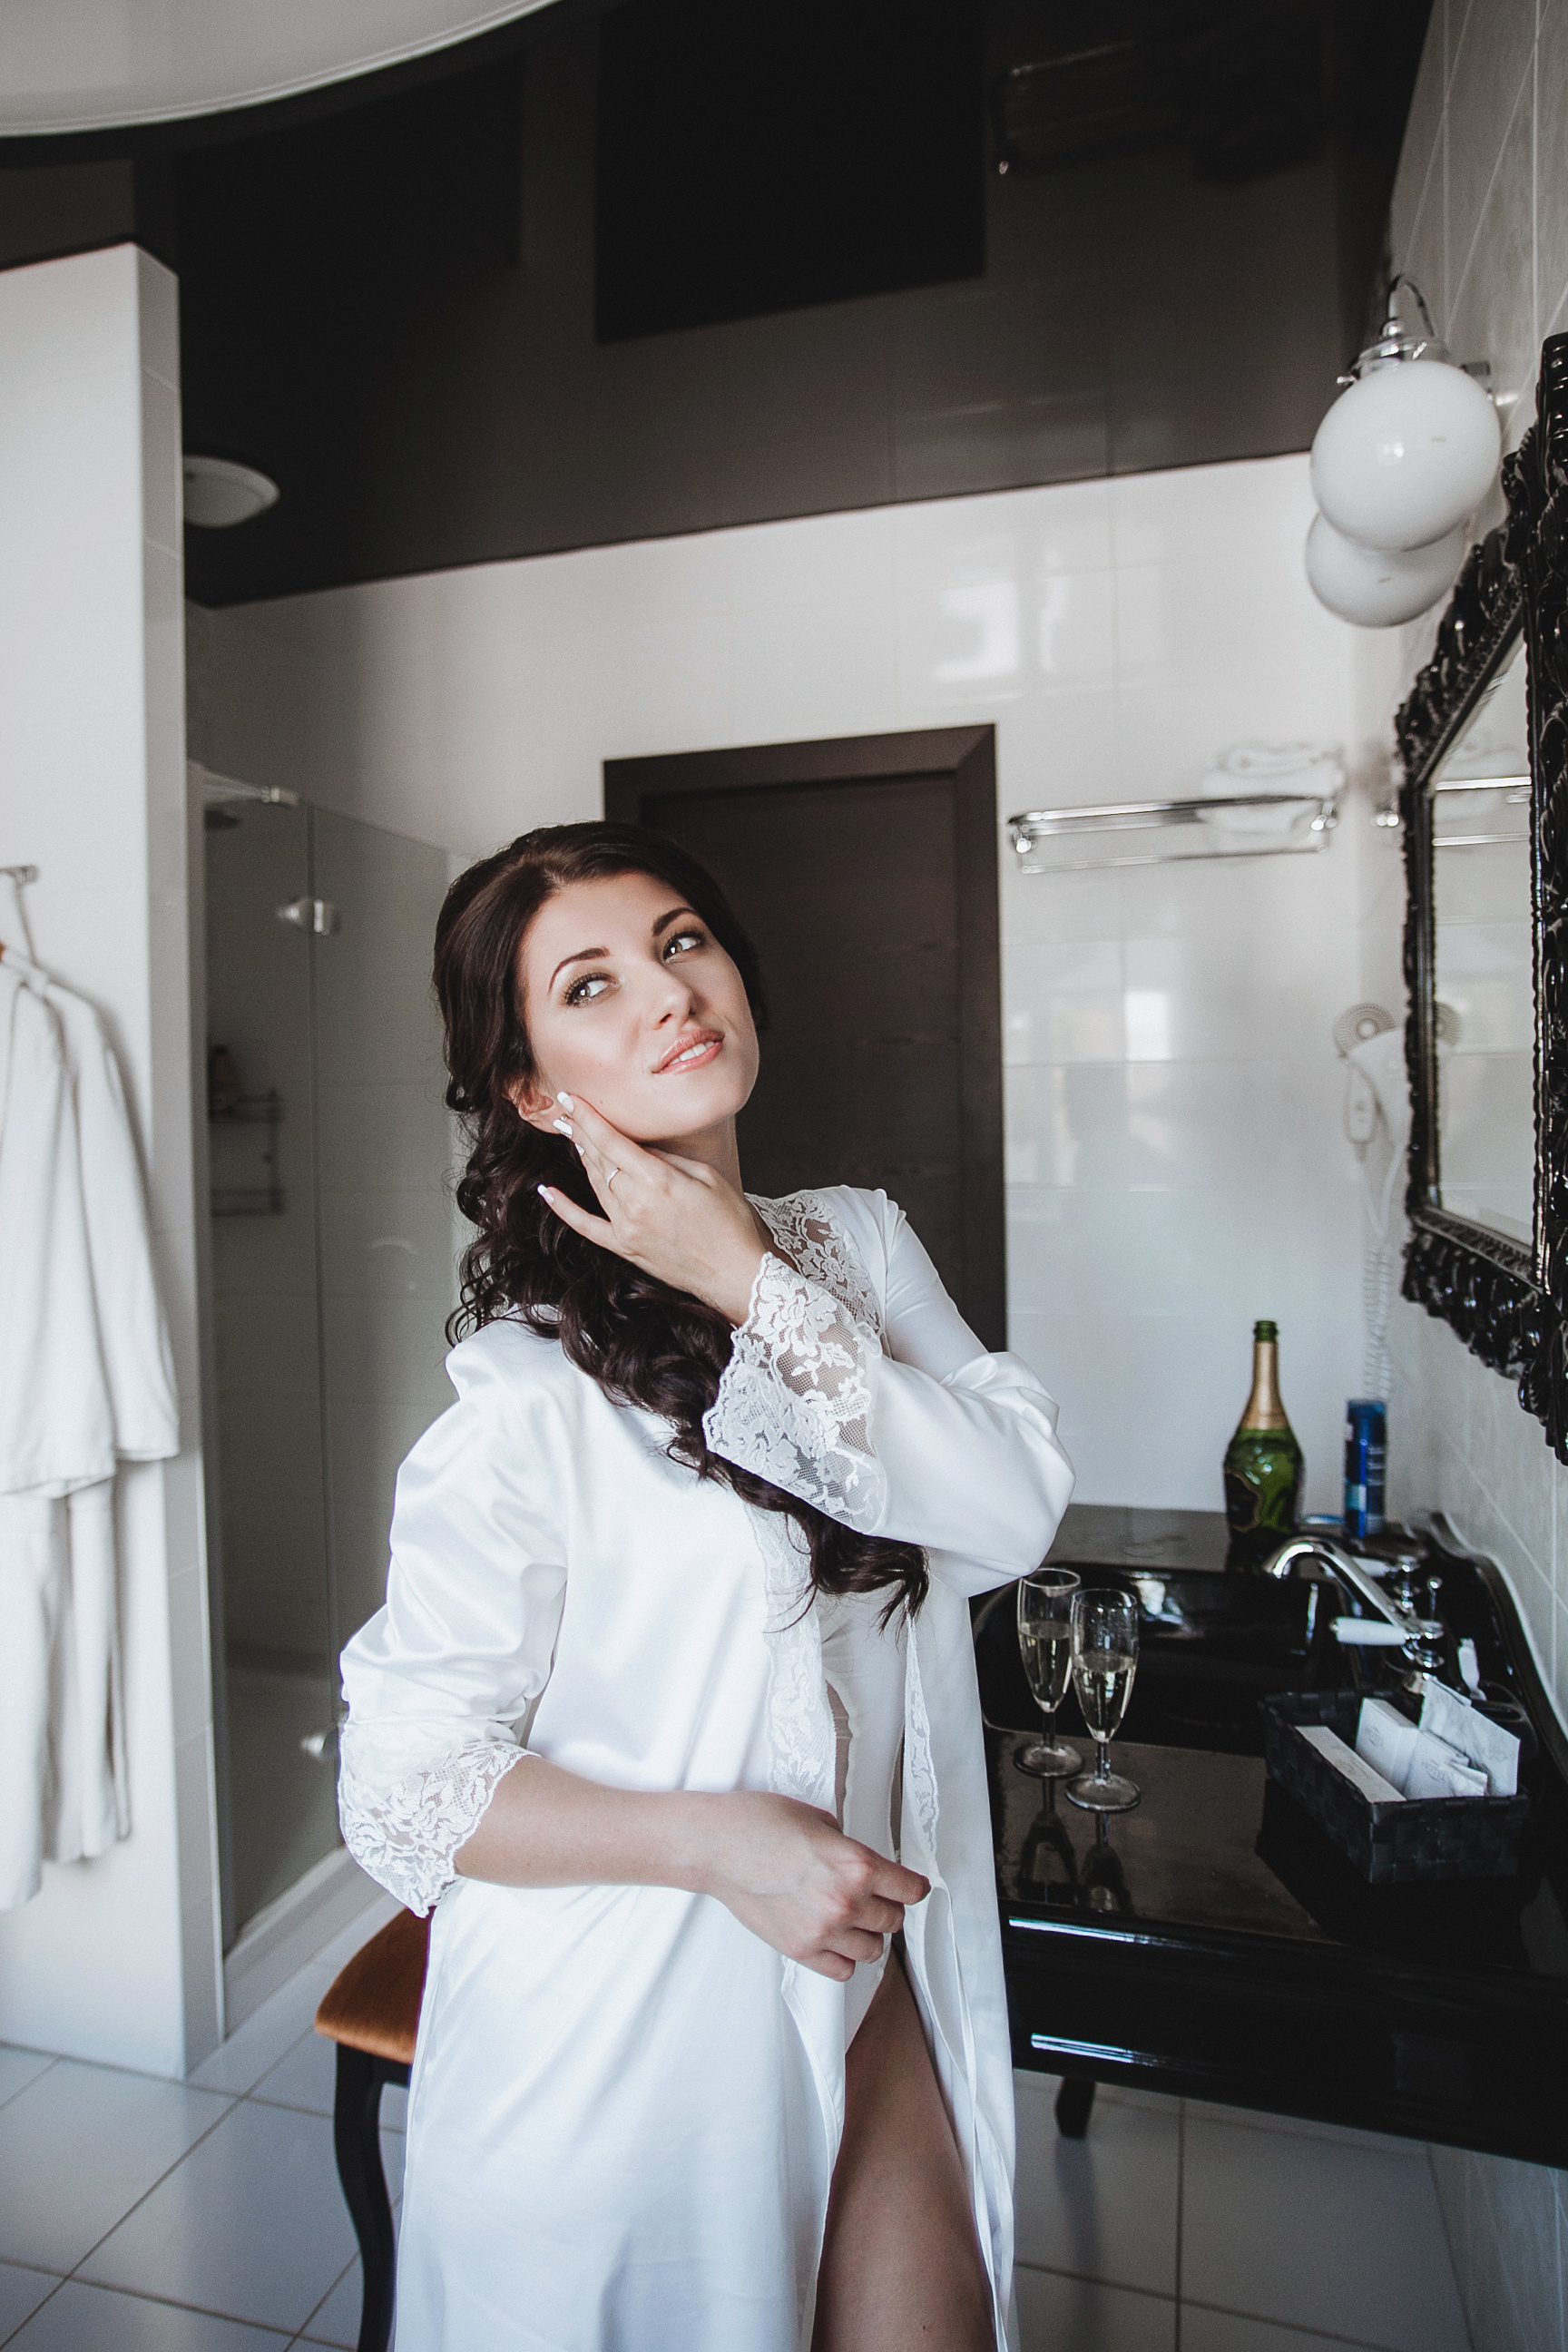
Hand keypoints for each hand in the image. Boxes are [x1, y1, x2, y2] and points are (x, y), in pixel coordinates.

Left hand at [540, 1092, 766, 1322]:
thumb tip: (641, 1148)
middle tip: (566, 1112)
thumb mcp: (706, 1176)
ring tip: (571, 1135)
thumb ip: (668, 1159)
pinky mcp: (625, 1247)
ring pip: (595, 1183)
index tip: (571, 1098)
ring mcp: (626, 1227)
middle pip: (599, 1158)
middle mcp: (635, 1202)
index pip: (612, 1140)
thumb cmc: (730, 1222)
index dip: (588, 1117)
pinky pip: (586, 1225)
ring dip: (582, 1157)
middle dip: (580, 1132)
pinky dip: (564, 1208)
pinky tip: (548, 1191)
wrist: (736, 1272)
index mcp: (658, 1180)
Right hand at [697, 1791, 929, 1981]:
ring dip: (869, 1935)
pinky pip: (842, 1970)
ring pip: (874, 1950)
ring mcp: (823, 1930)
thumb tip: (862, 1867)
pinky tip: (836, 1940)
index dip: (914, 1887)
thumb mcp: (819, 1821)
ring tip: (854, 1920)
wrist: (716, 1846)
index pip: (910, 1890)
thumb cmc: (759, 1823)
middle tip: (876, 1898)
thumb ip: (848, 1848)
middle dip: (889, 1907)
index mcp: (856, 1864)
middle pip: (894, 1920)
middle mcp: (845, 1901)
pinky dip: (845, 1958)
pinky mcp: (800, 1949)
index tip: (912, 1888)